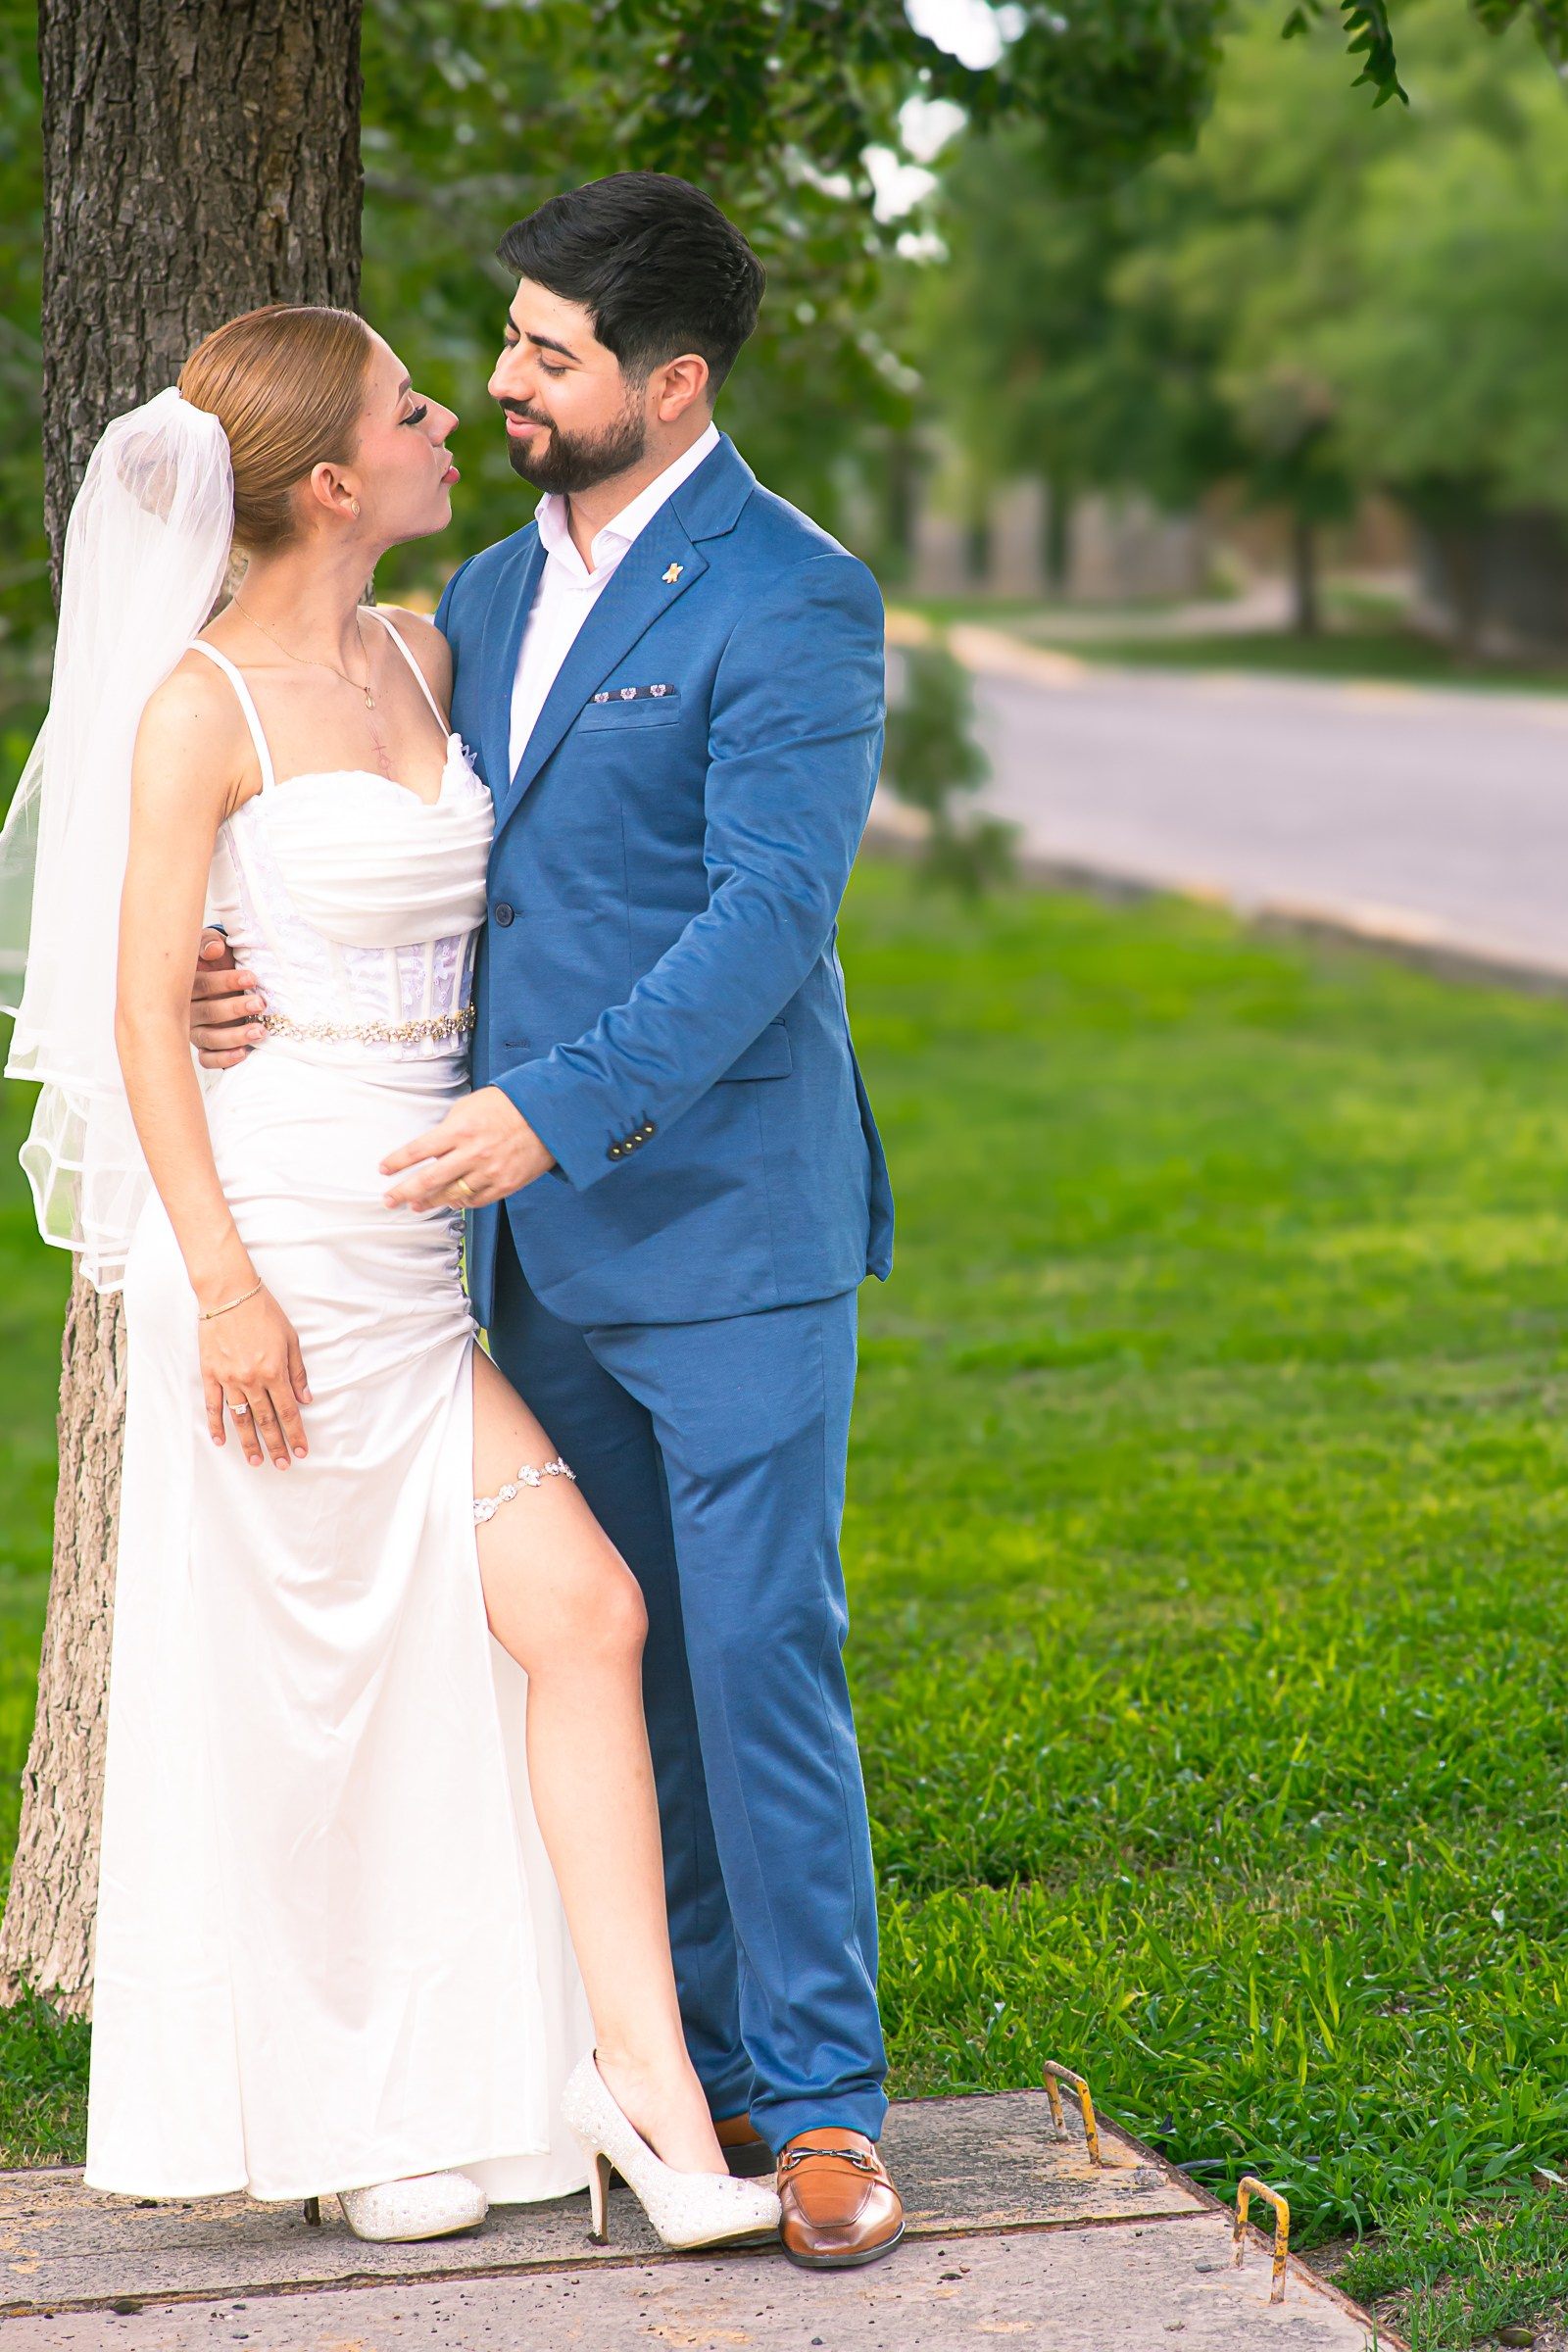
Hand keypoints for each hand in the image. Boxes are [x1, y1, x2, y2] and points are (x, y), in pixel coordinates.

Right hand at [191, 927, 267, 1068]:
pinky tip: (243, 1053)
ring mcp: (194, 1030)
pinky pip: (208, 1059)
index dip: (225, 982)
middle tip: (260, 1004)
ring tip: (260, 1031)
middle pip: (206, 1012)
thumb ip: (210, 943)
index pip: (201, 985)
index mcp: (186, 984)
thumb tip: (214, 949)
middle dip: (235, 1009)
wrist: (218, 978)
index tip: (251, 978)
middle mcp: (186, 1010)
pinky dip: (224, 1058)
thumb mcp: (213, 947)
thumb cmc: (216, 962)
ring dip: (235, 1036)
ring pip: (208, 1038)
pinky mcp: (204, 1047)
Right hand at [199, 1286, 310, 1467]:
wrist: (229, 1294)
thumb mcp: (290, 1339)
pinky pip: (213, 1405)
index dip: (296, 1434)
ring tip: (255, 1460)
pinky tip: (221, 1440)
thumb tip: (305, 1399)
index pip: (288, 1412)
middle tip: (282, 1464)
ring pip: (240, 1419)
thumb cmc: (263, 1312)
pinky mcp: (210, 1374)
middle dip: (275, 1445)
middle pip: (265, 1421)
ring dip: (248, 1442)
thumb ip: (297, 1372)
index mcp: (274, 1372)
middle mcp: (251, 1380)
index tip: (301, 1450)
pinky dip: (216, 1424)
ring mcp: (228, 1379)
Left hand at [379, 1086, 554, 1210]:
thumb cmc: (507, 1106)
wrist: (548, 1115)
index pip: (418, 1151)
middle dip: (403, 1192)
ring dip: (430, 1202)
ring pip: (450, 1195)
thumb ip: (448, 1129)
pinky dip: (459, 1203)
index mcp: (460, 1130)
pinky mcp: (505, 1185)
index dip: (397, 1162)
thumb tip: (431, 1150)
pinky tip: (449, 1202)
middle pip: (428, 1180)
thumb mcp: (470, 1106)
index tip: (383, 1169)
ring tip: (416, 1206)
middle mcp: (472, 1154)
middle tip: (389, 1201)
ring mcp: (489, 1172)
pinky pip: (475, 1201)